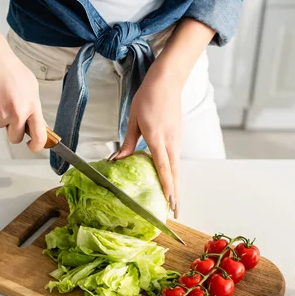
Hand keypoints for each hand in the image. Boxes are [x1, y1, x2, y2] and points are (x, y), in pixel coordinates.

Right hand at [0, 0, 46, 151]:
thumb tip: (36, 125)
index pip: (39, 136)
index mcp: (31, 106)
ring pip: (1, 125)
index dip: (37, 146)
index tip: (33, 146)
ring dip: (1, 116)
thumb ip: (33, 108)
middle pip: (15, 138)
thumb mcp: (31, 87)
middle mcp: (17, 112)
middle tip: (12, 116)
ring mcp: (0, 112)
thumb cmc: (11, 69)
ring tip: (1, 95)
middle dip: (13, 131)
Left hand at [112, 65, 181, 217]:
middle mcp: (171, 142)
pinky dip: (173, 173)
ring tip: (172, 202)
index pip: (163, 169)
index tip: (169, 203)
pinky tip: (169, 181)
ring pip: (176, 168)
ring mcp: (176, 140)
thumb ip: (128, 143)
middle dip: (175, 195)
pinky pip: (175, 160)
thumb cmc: (148, 98)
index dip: (167, 188)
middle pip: (175, 174)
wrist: (167, 82)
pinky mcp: (177, 137)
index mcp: (158, 139)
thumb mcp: (134, 120)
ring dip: (175, 186)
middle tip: (175, 213)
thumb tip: (117, 160)